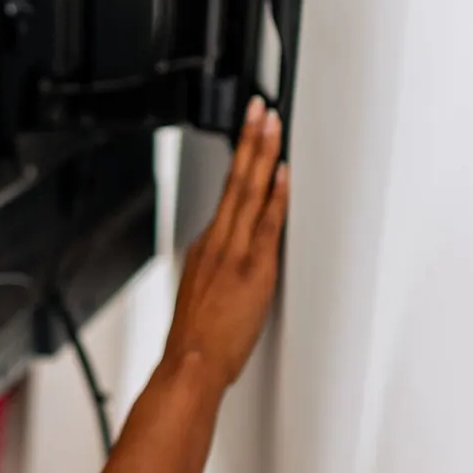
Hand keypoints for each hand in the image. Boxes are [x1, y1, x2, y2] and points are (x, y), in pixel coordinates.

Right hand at [162, 96, 289, 395]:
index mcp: (205, 246)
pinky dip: (274, 197)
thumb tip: (229, 259)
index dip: (239, 158)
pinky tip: (282, 174)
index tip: (248, 130)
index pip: (227, 192)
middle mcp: (217, 242)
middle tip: (258, 109)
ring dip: (261, 155)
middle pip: (235, 181)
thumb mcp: (199, 293)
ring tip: (270, 125)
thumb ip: (215, 268)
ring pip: (248, 192)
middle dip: (249, 141)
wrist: (190, 363)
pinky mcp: (251, 269)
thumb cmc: (197, 340)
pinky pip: (264, 225)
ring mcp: (234, 253)